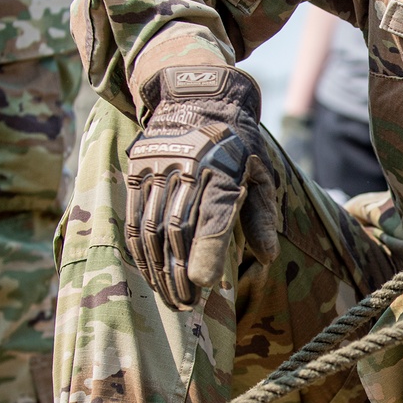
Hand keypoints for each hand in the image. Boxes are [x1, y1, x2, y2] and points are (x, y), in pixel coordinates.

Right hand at [125, 65, 278, 309]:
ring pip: (152, 228)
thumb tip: (267, 258)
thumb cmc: (236, 144)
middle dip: (180, 271)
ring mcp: (158, 169)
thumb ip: (262, 216)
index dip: (208, 251)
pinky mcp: (138, 171)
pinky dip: (141, 250)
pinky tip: (149, 272)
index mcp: (224, 169)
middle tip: (187, 304)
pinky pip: (135, 217)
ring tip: (170, 297)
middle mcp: (188, 169)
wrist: (195, 98)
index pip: (214, 217)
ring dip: (158, 268)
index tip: (204, 283)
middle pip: (178, 229)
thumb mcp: (260, 172)